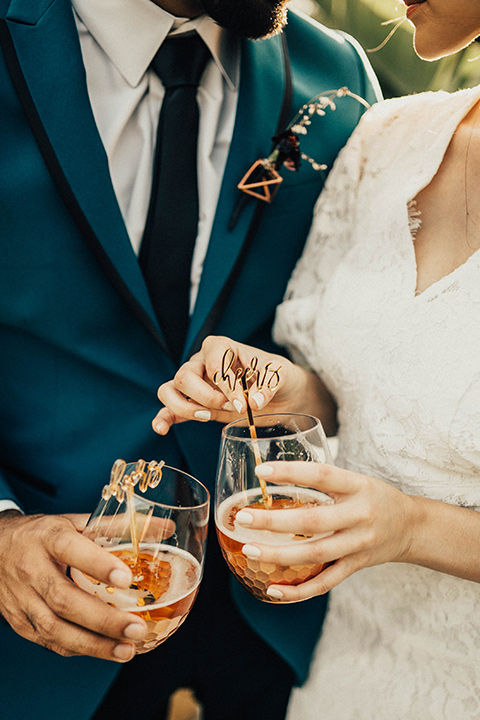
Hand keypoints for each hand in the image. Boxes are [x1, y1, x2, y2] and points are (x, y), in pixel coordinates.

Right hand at [0, 511, 147, 660]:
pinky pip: (50, 641)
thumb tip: (165, 529)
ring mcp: (23, 599)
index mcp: (48, 538)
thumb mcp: (75, 522)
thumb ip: (118, 526)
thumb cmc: (43, 534)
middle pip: (64, 599)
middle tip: (136, 628)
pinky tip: (104, 650)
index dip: (97, 564)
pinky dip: (78, 649)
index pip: (71, 549)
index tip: (126, 578)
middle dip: (102, 619)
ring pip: (55, 628)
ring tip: (127, 649)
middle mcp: (33, 569)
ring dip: (93, 643)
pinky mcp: (20, 622)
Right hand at [152, 335, 303, 434]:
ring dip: (184, 407)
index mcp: (222, 347)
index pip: (213, 363)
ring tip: (206, 416)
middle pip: (184, 376)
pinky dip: (164, 419)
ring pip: (169, 390)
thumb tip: (253, 401)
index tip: (243, 402)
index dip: (225, 385)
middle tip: (230, 407)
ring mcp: (195, 383)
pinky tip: (161, 429)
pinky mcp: (194, 404)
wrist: (281, 394)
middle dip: (206, 397)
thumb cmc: (277, 376)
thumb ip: (267, 386)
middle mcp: (202, 362)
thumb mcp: (279, 375)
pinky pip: (170, 409)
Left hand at [235, 462, 416, 601]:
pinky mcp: (356, 566)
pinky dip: (299, 590)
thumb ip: (322, 481)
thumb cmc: (373, 497)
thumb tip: (274, 475)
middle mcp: (359, 515)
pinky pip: (325, 582)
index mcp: (357, 486)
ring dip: (279, 556)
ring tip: (249, 550)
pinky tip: (273, 589)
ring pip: (315, 555)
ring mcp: (359, 544)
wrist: (411, 526)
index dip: (292, 472)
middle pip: (313, 522)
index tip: (262, 471)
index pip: (322, 476)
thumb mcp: (354, 480)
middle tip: (242, 518)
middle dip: (274, 522)